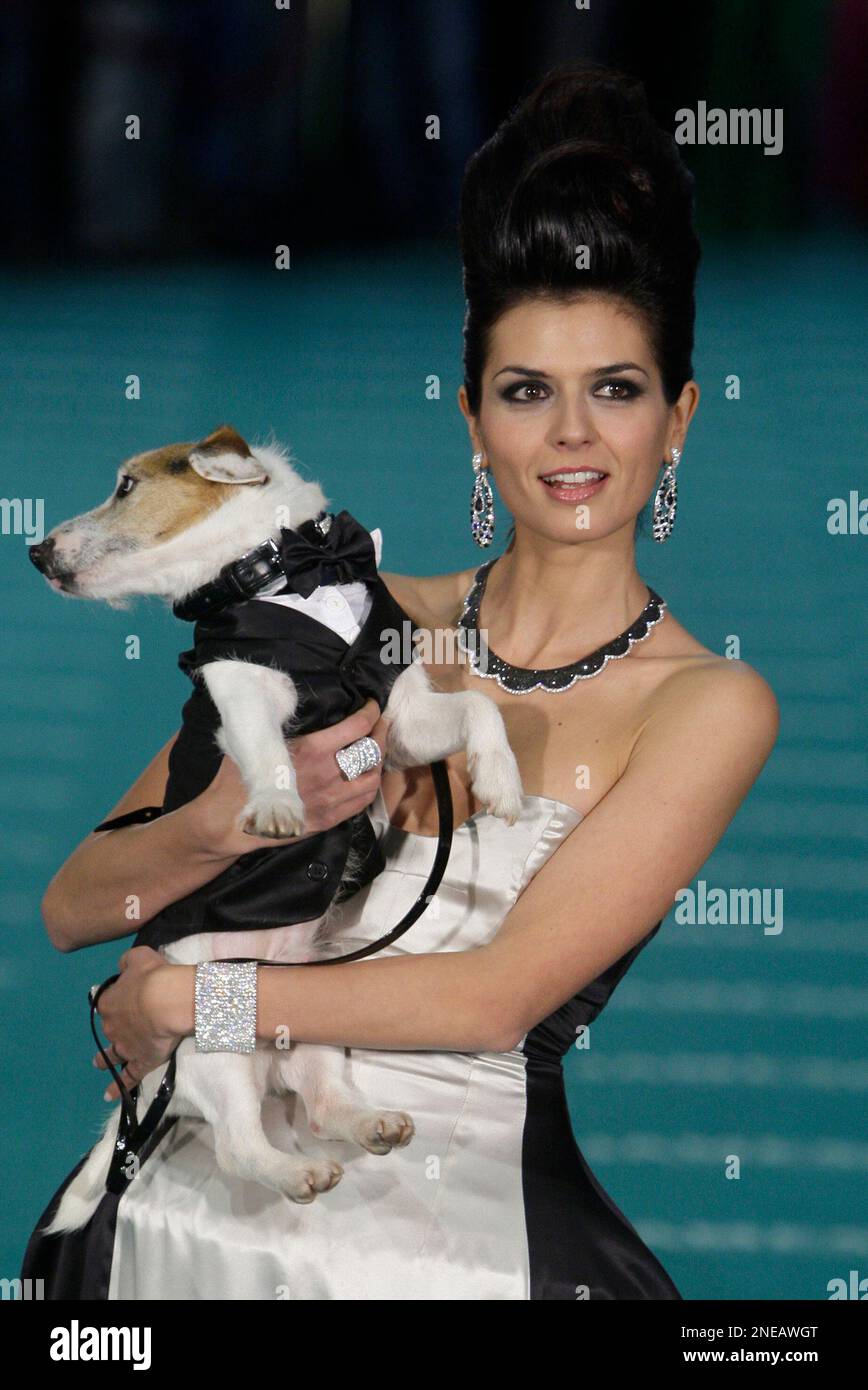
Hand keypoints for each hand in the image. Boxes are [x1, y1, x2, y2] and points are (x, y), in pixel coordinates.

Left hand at [92, 947, 190, 1099]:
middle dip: (112, 1029)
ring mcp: (125, 1047)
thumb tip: (122, 967)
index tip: (125, 1000)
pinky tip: (109, 1095)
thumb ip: (127, 962)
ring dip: (104, 1060)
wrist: (167, 1000)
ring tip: (97, 1064)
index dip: (116, 1001)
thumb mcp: (139, 957)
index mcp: (109, 1002)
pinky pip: (128, 1078)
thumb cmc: (155, 976)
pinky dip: (118, 1088)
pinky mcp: (141, 1062)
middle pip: (109, 1028)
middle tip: (116, 1030)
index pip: (107, 1002)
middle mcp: (112, 1026)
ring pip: (111, 1055)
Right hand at [186, 698, 390, 859]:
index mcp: (311, 750)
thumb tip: (285, 702)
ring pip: (372, 779)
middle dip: (382, 734)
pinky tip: (365, 779)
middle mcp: (327, 774)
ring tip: (376, 753)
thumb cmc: (236, 775)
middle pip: (372, 752)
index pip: (357, 727)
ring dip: (378, 763)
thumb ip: (280, 725)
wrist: (228, 820)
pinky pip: (361, 803)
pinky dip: (368, 787)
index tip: (373, 706)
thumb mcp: (256, 740)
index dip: (371, 713)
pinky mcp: (327, 820)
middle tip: (381, 725)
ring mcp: (329, 801)